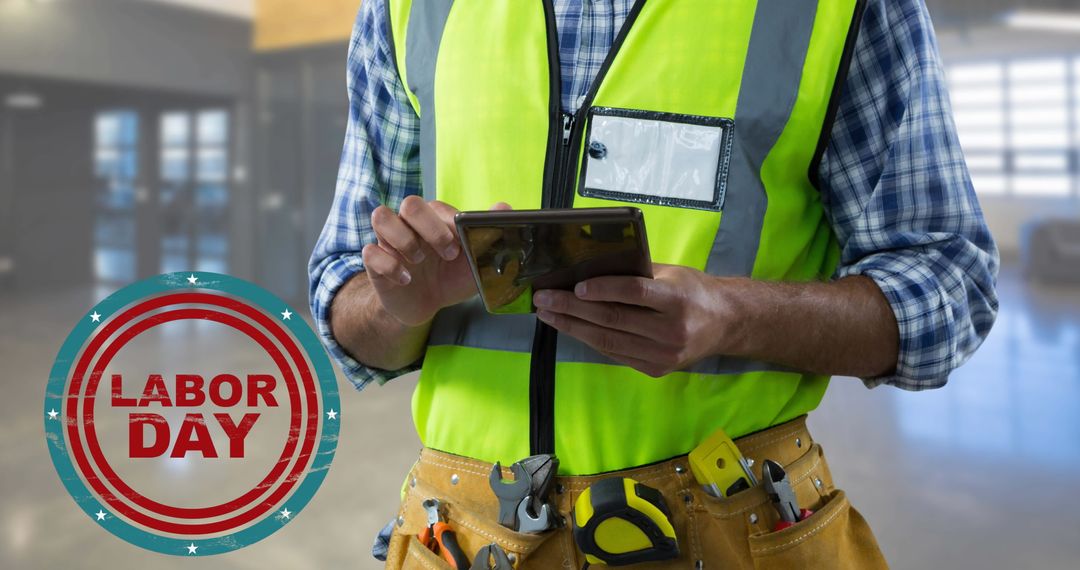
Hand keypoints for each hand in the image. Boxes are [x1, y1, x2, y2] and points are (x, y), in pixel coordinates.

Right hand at [362, 197, 509, 325]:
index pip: (435, 206)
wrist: (427, 305)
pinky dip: (389, 265)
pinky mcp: (376, 261)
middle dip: (429, 228)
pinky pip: (370, 251)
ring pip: (381, 216)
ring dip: (403, 240)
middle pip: (409, 203)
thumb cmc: (451, 277)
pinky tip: (405, 280)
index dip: (447, 225)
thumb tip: (504, 207)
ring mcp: (390, 241)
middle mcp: (410, 224)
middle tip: (446, 254)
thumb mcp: (474, 261)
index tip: (459, 250)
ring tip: (419, 262)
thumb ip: (488, 234)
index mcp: (433, 219)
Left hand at [532, 264, 735, 376]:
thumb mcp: (672, 273)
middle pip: (613, 319)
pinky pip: (614, 353)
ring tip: (548, 314)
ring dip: (572, 326)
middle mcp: (671, 330)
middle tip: (544, 298)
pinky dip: (589, 340)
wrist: (726, 324)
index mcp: (677, 300)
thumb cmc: (695, 291)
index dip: (603, 289)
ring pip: (608, 340)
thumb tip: (590, 268)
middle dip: (572, 308)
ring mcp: (663, 355)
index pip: (635, 293)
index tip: (575, 285)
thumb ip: (637, 272)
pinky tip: (570, 327)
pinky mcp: (656, 369)